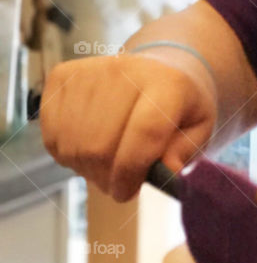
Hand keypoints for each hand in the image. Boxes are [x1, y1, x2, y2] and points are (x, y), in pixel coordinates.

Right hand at [39, 53, 217, 200]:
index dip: (132, 172)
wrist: (158, 70)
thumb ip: (184, 153)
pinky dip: (68, 154)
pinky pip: (52, 136)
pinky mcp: (61, 77)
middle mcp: (125, 70)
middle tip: (120, 182)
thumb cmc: (178, 108)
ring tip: (108, 164)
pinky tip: (89, 147)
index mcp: (168, 83)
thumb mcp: (198, 130)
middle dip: (108, 177)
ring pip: (74, 145)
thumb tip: (168, 171)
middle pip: (100, 144)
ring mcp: (89, 72)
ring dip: (87, 169)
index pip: (145, 132)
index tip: (127, 192)